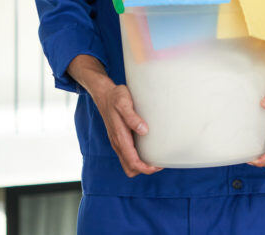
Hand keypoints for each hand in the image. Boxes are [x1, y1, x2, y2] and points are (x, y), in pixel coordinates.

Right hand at [67, 54, 160, 177]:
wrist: (104, 94)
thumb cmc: (116, 97)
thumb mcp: (124, 103)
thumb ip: (132, 117)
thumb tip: (144, 130)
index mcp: (120, 137)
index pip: (132, 162)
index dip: (145, 168)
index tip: (158, 166)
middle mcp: (118, 143)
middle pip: (130, 168)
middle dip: (144, 170)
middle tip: (160, 163)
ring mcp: (117, 142)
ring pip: (128, 163)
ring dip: (141, 165)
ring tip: (156, 158)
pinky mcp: (119, 138)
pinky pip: (127, 155)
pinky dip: (137, 158)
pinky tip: (148, 150)